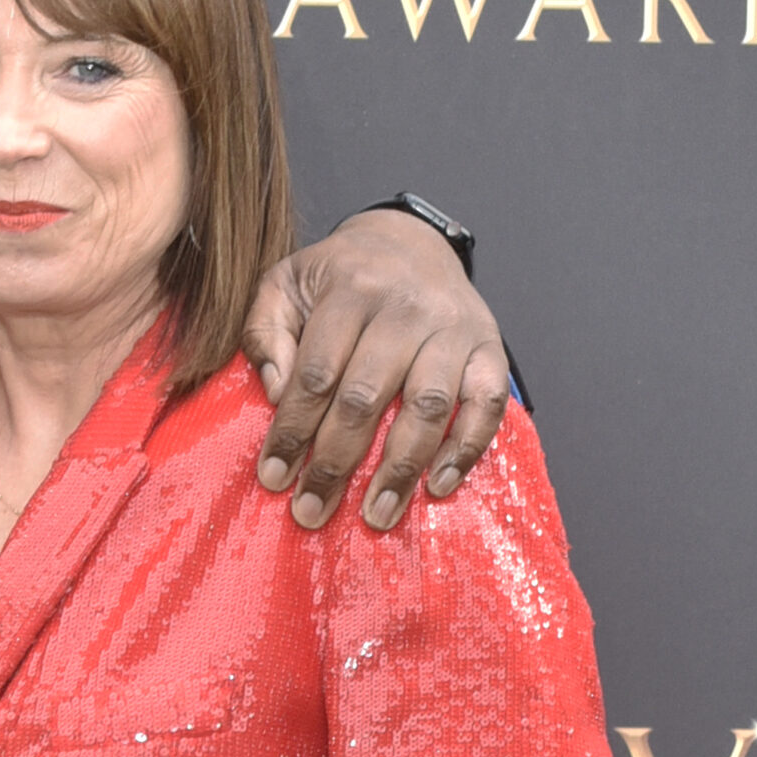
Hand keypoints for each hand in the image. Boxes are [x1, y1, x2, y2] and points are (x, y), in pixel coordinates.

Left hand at [242, 209, 511, 531]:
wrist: (409, 241)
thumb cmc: (337, 275)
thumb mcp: (285, 284)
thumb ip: (266, 332)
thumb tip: (275, 391)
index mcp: (349, 288)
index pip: (316, 373)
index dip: (292, 430)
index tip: (273, 475)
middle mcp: (405, 307)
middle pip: (367, 397)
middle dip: (336, 462)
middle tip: (312, 510)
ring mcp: (453, 328)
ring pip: (428, 407)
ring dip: (400, 469)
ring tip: (375, 514)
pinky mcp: (490, 347)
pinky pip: (487, 404)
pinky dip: (466, 449)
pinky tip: (437, 485)